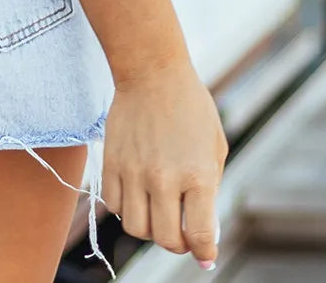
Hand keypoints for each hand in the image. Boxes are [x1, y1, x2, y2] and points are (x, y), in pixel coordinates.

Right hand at [102, 58, 227, 268]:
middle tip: (182, 232)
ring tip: (158, 211)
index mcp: (197, 175)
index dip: (205, 253)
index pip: (200, 237)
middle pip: (166, 239)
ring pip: (135, 228)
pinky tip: (138, 193)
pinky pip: (113, 205)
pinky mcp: (111, 162)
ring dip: (150, 228)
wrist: (152, 72)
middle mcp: (164, 178)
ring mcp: (134, 171)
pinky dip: (126, 208)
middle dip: (178, 244)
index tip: (205, 254)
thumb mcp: (215, 147)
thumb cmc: (190, 108)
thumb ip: (210, 191)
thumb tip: (204, 235)